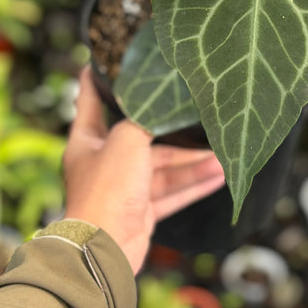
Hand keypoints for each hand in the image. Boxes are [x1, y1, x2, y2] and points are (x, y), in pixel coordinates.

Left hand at [62, 66, 225, 272]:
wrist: (104, 250)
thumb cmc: (106, 189)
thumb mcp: (126, 139)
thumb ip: (145, 118)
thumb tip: (164, 103)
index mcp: (87, 140)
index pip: (91, 100)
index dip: (98, 78)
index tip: (104, 57)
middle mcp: (104, 161)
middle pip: (141, 137)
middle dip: (171, 130)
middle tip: (194, 112)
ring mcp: (123, 188)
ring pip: (162, 168)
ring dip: (191, 161)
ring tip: (221, 152)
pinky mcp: (140, 211)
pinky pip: (171, 193)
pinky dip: (193, 185)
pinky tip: (218, 175)